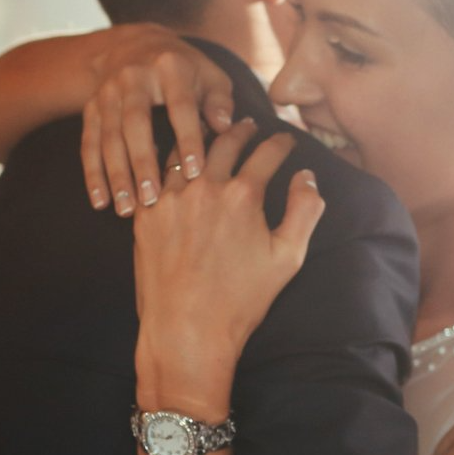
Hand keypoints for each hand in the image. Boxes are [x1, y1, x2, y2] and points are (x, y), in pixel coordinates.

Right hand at [80, 24, 237, 215]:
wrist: (134, 46)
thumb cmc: (186, 70)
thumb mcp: (210, 75)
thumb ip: (219, 101)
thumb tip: (226, 126)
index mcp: (169, 66)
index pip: (179, 105)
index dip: (188, 137)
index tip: (196, 171)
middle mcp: (133, 77)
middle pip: (134, 123)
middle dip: (142, 162)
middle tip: (153, 198)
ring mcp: (107, 93)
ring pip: (108, 137)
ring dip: (116, 174)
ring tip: (128, 209)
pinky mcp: (90, 109)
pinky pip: (88, 144)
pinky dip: (93, 174)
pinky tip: (100, 202)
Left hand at [131, 120, 324, 407]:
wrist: (187, 329)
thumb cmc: (241, 300)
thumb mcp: (288, 257)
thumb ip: (305, 210)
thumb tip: (307, 177)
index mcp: (243, 195)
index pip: (267, 153)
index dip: (281, 142)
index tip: (287, 140)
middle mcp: (205, 188)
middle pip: (226, 142)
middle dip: (242, 130)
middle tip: (250, 125)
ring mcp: (171, 198)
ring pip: (187, 151)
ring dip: (203, 138)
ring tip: (212, 132)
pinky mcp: (146, 214)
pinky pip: (156, 175)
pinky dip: (171, 162)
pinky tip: (177, 161)